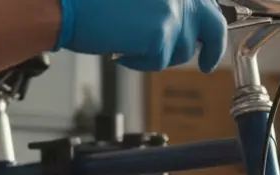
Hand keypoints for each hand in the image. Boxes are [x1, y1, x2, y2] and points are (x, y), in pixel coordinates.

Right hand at [57, 0, 229, 71]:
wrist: (66, 4)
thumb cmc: (91, 0)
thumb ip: (166, 4)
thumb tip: (187, 24)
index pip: (207, 4)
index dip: (210, 23)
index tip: (210, 40)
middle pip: (211, 25)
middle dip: (212, 49)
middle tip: (207, 64)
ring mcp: (172, 13)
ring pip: (183, 49)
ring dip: (161, 53)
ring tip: (132, 44)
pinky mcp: (161, 35)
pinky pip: (160, 61)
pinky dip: (141, 63)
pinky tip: (123, 52)